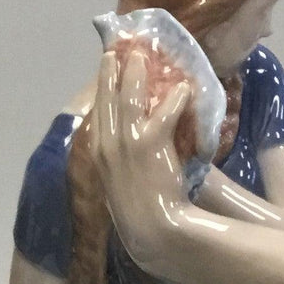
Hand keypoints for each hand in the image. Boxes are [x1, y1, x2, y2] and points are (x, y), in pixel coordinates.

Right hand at [90, 49, 191, 269]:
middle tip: (118, 53)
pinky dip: (176, 98)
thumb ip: (122, 164)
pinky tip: (184, 88)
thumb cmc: (140, 216)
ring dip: (137, 73)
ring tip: (143, 57)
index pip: (98, 113)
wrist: (153, 230)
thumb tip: (132, 150)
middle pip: (108, 98)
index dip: (102, 89)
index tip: (105, 71)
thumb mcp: (121, 187)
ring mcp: (127, 141)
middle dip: (112, 72)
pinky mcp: (151, 142)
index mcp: (99, 155)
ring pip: (130, 96)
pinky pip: (165, 111)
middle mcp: (107, 144)